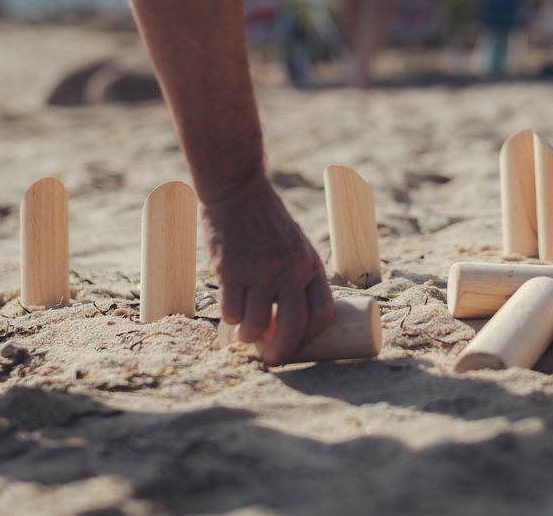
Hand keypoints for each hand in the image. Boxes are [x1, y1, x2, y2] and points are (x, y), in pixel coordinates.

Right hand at [203, 175, 333, 365]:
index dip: (311, 336)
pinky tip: (230, 312)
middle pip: (293, 325)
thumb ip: (296, 275)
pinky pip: (231, 311)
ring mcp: (260, 271)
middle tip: (272, 359)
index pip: (322, 312)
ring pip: (256, 324)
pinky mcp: (231, 270)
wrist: (238, 192)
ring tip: (244, 332)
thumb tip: (287, 320)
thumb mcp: (294, 245)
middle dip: (282, 351)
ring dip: (249, 336)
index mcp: (310, 265)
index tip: (298, 344)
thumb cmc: (266, 223)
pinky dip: (230, 319)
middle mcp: (289, 270)